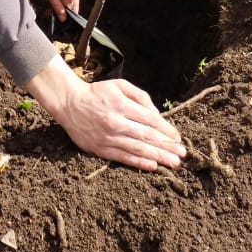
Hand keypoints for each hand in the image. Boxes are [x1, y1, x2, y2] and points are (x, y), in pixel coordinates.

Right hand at [26, 54, 185, 171]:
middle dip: (166, 146)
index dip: (166, 130)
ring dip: (158, 157)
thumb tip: (156, 114)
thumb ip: (140, 96)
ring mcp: (108, 137)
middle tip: (182, 154)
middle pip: (146, 136)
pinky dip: (139, 162)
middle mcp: (116, 121)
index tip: (178, 137)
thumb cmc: (98, 92)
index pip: (150, 119)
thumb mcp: (119, 85)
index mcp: (122, 104)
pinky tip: (152, 166)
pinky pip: (123, 157)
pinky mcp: (100, 149)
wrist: (69, 103)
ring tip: (173, 163)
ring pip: (137, 149)